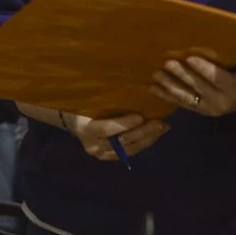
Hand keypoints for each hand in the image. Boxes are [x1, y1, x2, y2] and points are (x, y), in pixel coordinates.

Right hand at [21, 105, 167, 161]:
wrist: (73, 120)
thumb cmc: (81, 104)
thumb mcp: (86, 98)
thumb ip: (100, 95)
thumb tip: (120, 78)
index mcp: (84, 128)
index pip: (105, 129)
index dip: (123, 124)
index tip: (140, 116)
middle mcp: (93, 145)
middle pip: (121, 141)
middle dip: (142, 132)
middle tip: (160, 123)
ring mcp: (101, 153)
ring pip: (128, 149)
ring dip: (147, 138)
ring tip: (163, 127)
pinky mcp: (110, 157)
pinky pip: (129, 152)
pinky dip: (144, 143)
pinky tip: (155, 134)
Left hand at [152, 48, 235, 117]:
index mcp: (235, 90)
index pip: (217, 79)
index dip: (203, 69)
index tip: (190, 58)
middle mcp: (220, 103)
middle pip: (198, 87)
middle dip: (182, 75)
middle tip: (168, 63)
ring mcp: (207, 108)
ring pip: (186, 96)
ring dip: (170, 86)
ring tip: (156, 74)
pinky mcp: (198, 110)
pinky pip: (181, 103)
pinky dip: (166, 95)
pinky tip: (153, 87)